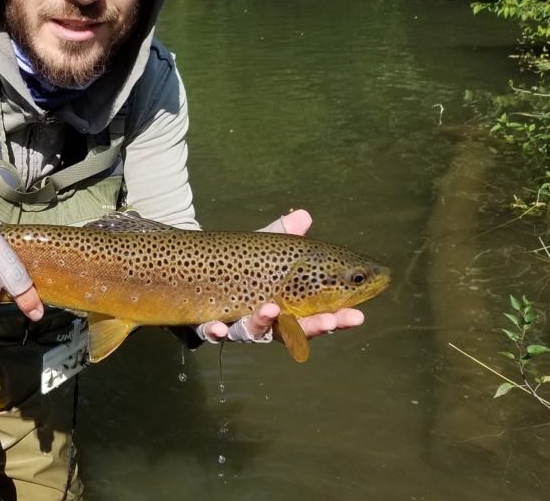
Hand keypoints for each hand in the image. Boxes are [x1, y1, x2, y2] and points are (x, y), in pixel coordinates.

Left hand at [196, 209, 364, 342]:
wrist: (191, 271)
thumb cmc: (238, 264)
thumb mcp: (262, 250)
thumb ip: (282, 236)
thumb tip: (303, 216)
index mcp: (285, 309)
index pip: (316, 317)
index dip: (337, 319)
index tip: (358, 315)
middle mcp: (264, 323)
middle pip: (294, 332)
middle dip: (315, 327)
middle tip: (335, 321)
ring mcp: (236, 326)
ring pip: (253, 333)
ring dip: (262, 323)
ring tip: (271, 309)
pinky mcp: (208, 326)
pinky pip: (211, 333)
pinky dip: (215, 330)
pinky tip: (218, 327)